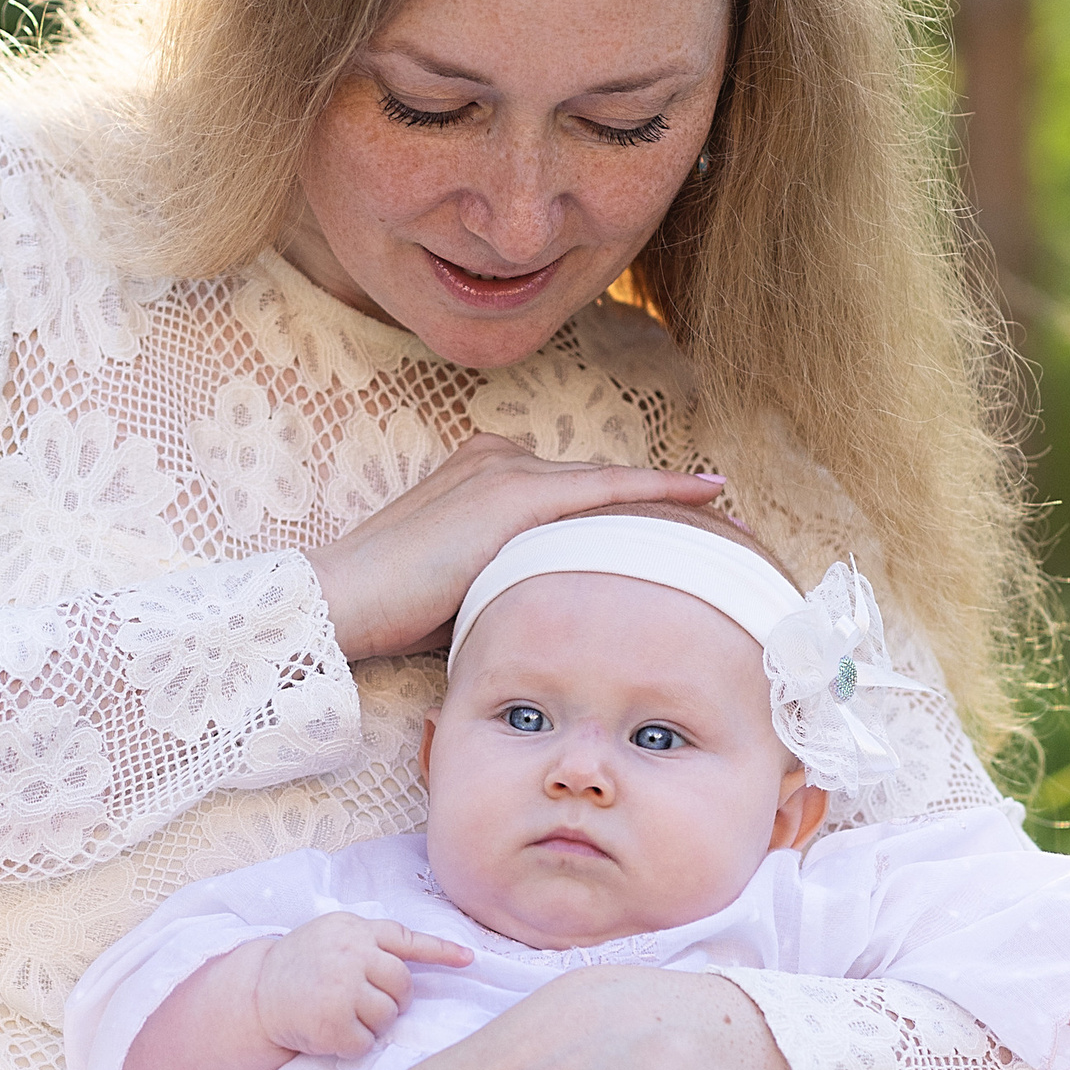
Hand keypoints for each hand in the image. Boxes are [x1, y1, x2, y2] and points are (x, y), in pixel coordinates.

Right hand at [251, 914, 472, 1060]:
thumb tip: (414, 963)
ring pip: (388, 1016)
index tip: (469, 960)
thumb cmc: (300, 967)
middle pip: (402, 985)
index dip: (441, 951)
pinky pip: (365, 1043)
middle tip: (366, 1004)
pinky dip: (353, 1045)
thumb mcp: (333, 936)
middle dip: (393, 1000)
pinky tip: (331, 1032)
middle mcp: (350, 955)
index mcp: (354, 930)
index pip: (406, 939)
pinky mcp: (332, 1023)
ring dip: (372, 1024)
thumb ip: (370, 942)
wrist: (255, 994)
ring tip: (343, 1015)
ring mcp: (341, 988)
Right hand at [307, 432, 728, 662]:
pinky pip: (605, 490)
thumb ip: (517, 577)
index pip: (576, 490)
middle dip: (661, 500)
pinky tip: (706, 492)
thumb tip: (564, 612)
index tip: (678, 521)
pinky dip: (658, 490)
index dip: (629, 506)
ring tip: (728, 507)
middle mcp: (500, 458)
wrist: (340, 600)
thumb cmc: (396, 610)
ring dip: (671, 497)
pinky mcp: (512, 494)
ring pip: (609, 484)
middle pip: (600, 482)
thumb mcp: (470, 585)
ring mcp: (507, 471)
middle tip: (725, 517)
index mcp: (487, 474)